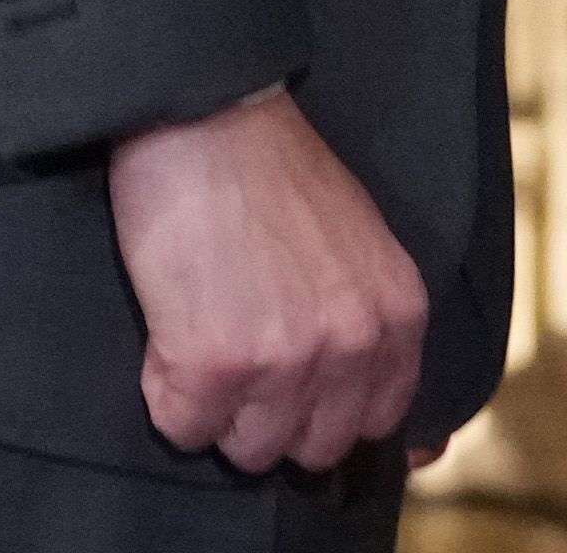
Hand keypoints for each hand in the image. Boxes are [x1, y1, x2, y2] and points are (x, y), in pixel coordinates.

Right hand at [111, 85, 429, 472]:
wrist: (205, 116)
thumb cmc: (274, 169)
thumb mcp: (361, 243)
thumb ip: (374, 323)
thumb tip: (400, 432)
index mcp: (398, 315)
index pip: (380, 421)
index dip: (329, 409)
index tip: (296, 390)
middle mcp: (352, 346)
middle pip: (313, 447)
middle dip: (272, 415)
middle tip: (239, 353)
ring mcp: (284, 361)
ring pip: (247, 449)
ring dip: (217, 408)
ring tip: (201, 335)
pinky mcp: (212, 366)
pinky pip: (182, 426)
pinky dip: (165, 391)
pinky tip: (168, 333)